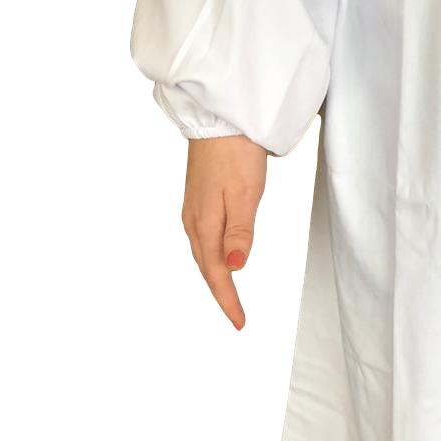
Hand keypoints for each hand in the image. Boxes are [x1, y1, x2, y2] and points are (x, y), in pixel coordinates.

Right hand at [181, 136, 267, 328]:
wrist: (219, 118)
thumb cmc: (236, 152)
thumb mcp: (246, 194)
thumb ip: (240, 232)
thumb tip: (233, 268)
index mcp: (205, 224)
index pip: (216, 273)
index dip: (228, 299)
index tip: (240, 322)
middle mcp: (194, 220)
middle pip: (206, 266)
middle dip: (220, 293)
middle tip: (236, 316)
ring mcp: (194, 208)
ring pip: (203, 252)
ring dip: (214, 275)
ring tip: (228, 295)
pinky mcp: (199, 197)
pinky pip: (203, 237)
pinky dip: (211, 255)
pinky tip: (219, 257)